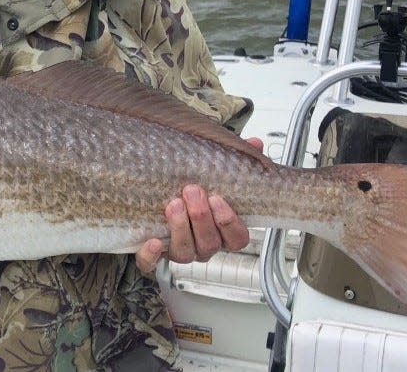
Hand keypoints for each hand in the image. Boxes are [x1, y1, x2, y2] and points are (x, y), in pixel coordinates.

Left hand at [135, 137, 262, 274]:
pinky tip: (152, 241)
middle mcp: (202, 244)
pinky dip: (152, 255)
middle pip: (209, 244)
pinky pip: (152, 263)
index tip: (219, 200)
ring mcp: (178, 251)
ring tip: (174, 204)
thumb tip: (254, 143)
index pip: (236, 239)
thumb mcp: (214, 173)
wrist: (151, 195)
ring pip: (185, 252)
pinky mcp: (153, 255)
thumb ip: (235, 162)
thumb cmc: (191, 188)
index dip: (230, 223)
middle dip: (202, 218)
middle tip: (193, 191)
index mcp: (221, 231)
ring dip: (180, 228)